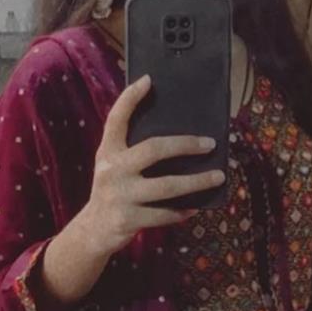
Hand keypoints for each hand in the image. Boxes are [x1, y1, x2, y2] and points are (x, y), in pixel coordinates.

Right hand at [79, 74, 226, 256]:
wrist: (93, 230)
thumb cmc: (112, 192)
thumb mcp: (113, 166)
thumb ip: (132, 150)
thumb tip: (176, 138)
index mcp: (108, 152)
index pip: (116, 119)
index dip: (130, 98)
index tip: (148, 80)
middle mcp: (113, 170)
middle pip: (154, 149)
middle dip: (186, 144)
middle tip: (210, 144)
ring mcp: (120, 195)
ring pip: (167, 186)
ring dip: (196, 182)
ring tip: (218, 177)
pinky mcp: (129, 218)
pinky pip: (164, 214)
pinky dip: (182, 211)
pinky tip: (195, 207)